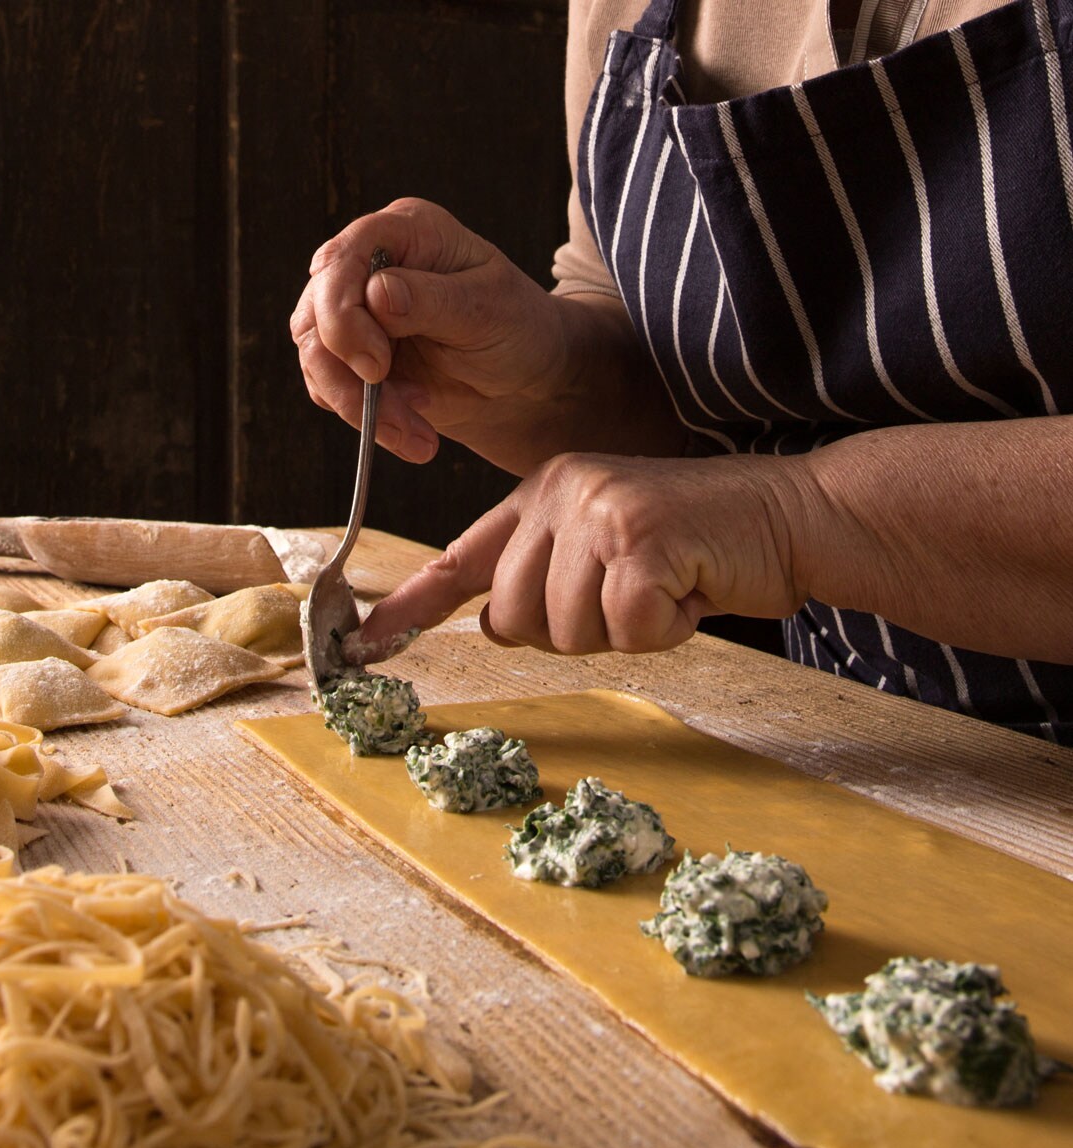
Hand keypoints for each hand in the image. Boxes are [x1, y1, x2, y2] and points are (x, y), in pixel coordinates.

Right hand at [291, 198, 579, 467]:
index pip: (342, 258)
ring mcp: (357, 314)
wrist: (524, 380)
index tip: (377, 367)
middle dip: (348, 377)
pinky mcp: (353, 359)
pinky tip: (410, 426)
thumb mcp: (487, 310)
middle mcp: (370, 266)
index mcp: (406, 232)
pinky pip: (329, 389)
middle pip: (317, 314)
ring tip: (414, 434)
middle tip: (399, 418)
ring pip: (317, 359)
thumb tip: (376, 294)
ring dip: (358, 408)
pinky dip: (364, 417)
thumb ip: (431, 300)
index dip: (343, 313)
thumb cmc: (518, 328)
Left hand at [355, 451, 822, 658]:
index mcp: (543, 494)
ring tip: (667, 590)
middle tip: (631, 602)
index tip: (366, 643)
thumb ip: (550, 578)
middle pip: (512, 622)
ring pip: (563, 632)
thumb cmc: (701, 548)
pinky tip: (691, 592)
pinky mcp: (640, 539)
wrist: (793, 516)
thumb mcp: (610, 552)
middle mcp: (560, 493)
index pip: (461, 558)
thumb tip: (492, 625)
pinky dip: (664, 632)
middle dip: (572, 634)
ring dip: (622, 633)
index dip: (412, 607)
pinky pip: (623, 632)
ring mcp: (598, 511)